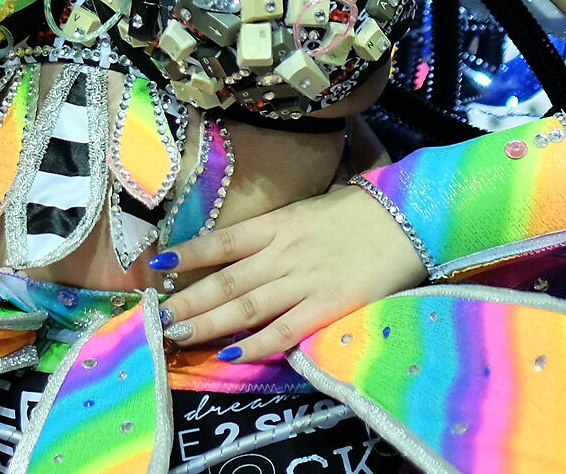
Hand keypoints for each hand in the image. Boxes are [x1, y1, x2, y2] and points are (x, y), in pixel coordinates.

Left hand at [156, 187, 426, 361]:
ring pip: (245, 308)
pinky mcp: (327, 307)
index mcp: (278, 225)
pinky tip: (231, 355)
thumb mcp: (310, 208)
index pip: (223, 241)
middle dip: (189, 300)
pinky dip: (255, 346)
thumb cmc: (359, 212)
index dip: (190, 253)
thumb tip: (248, 243)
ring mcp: (303, 281)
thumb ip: (279, 229)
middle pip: (226, 281)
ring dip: (208, 324)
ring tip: (178, 334)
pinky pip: (284, 331)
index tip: (159, 266)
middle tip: (158, 316)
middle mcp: (283, 254)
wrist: (407, 219)